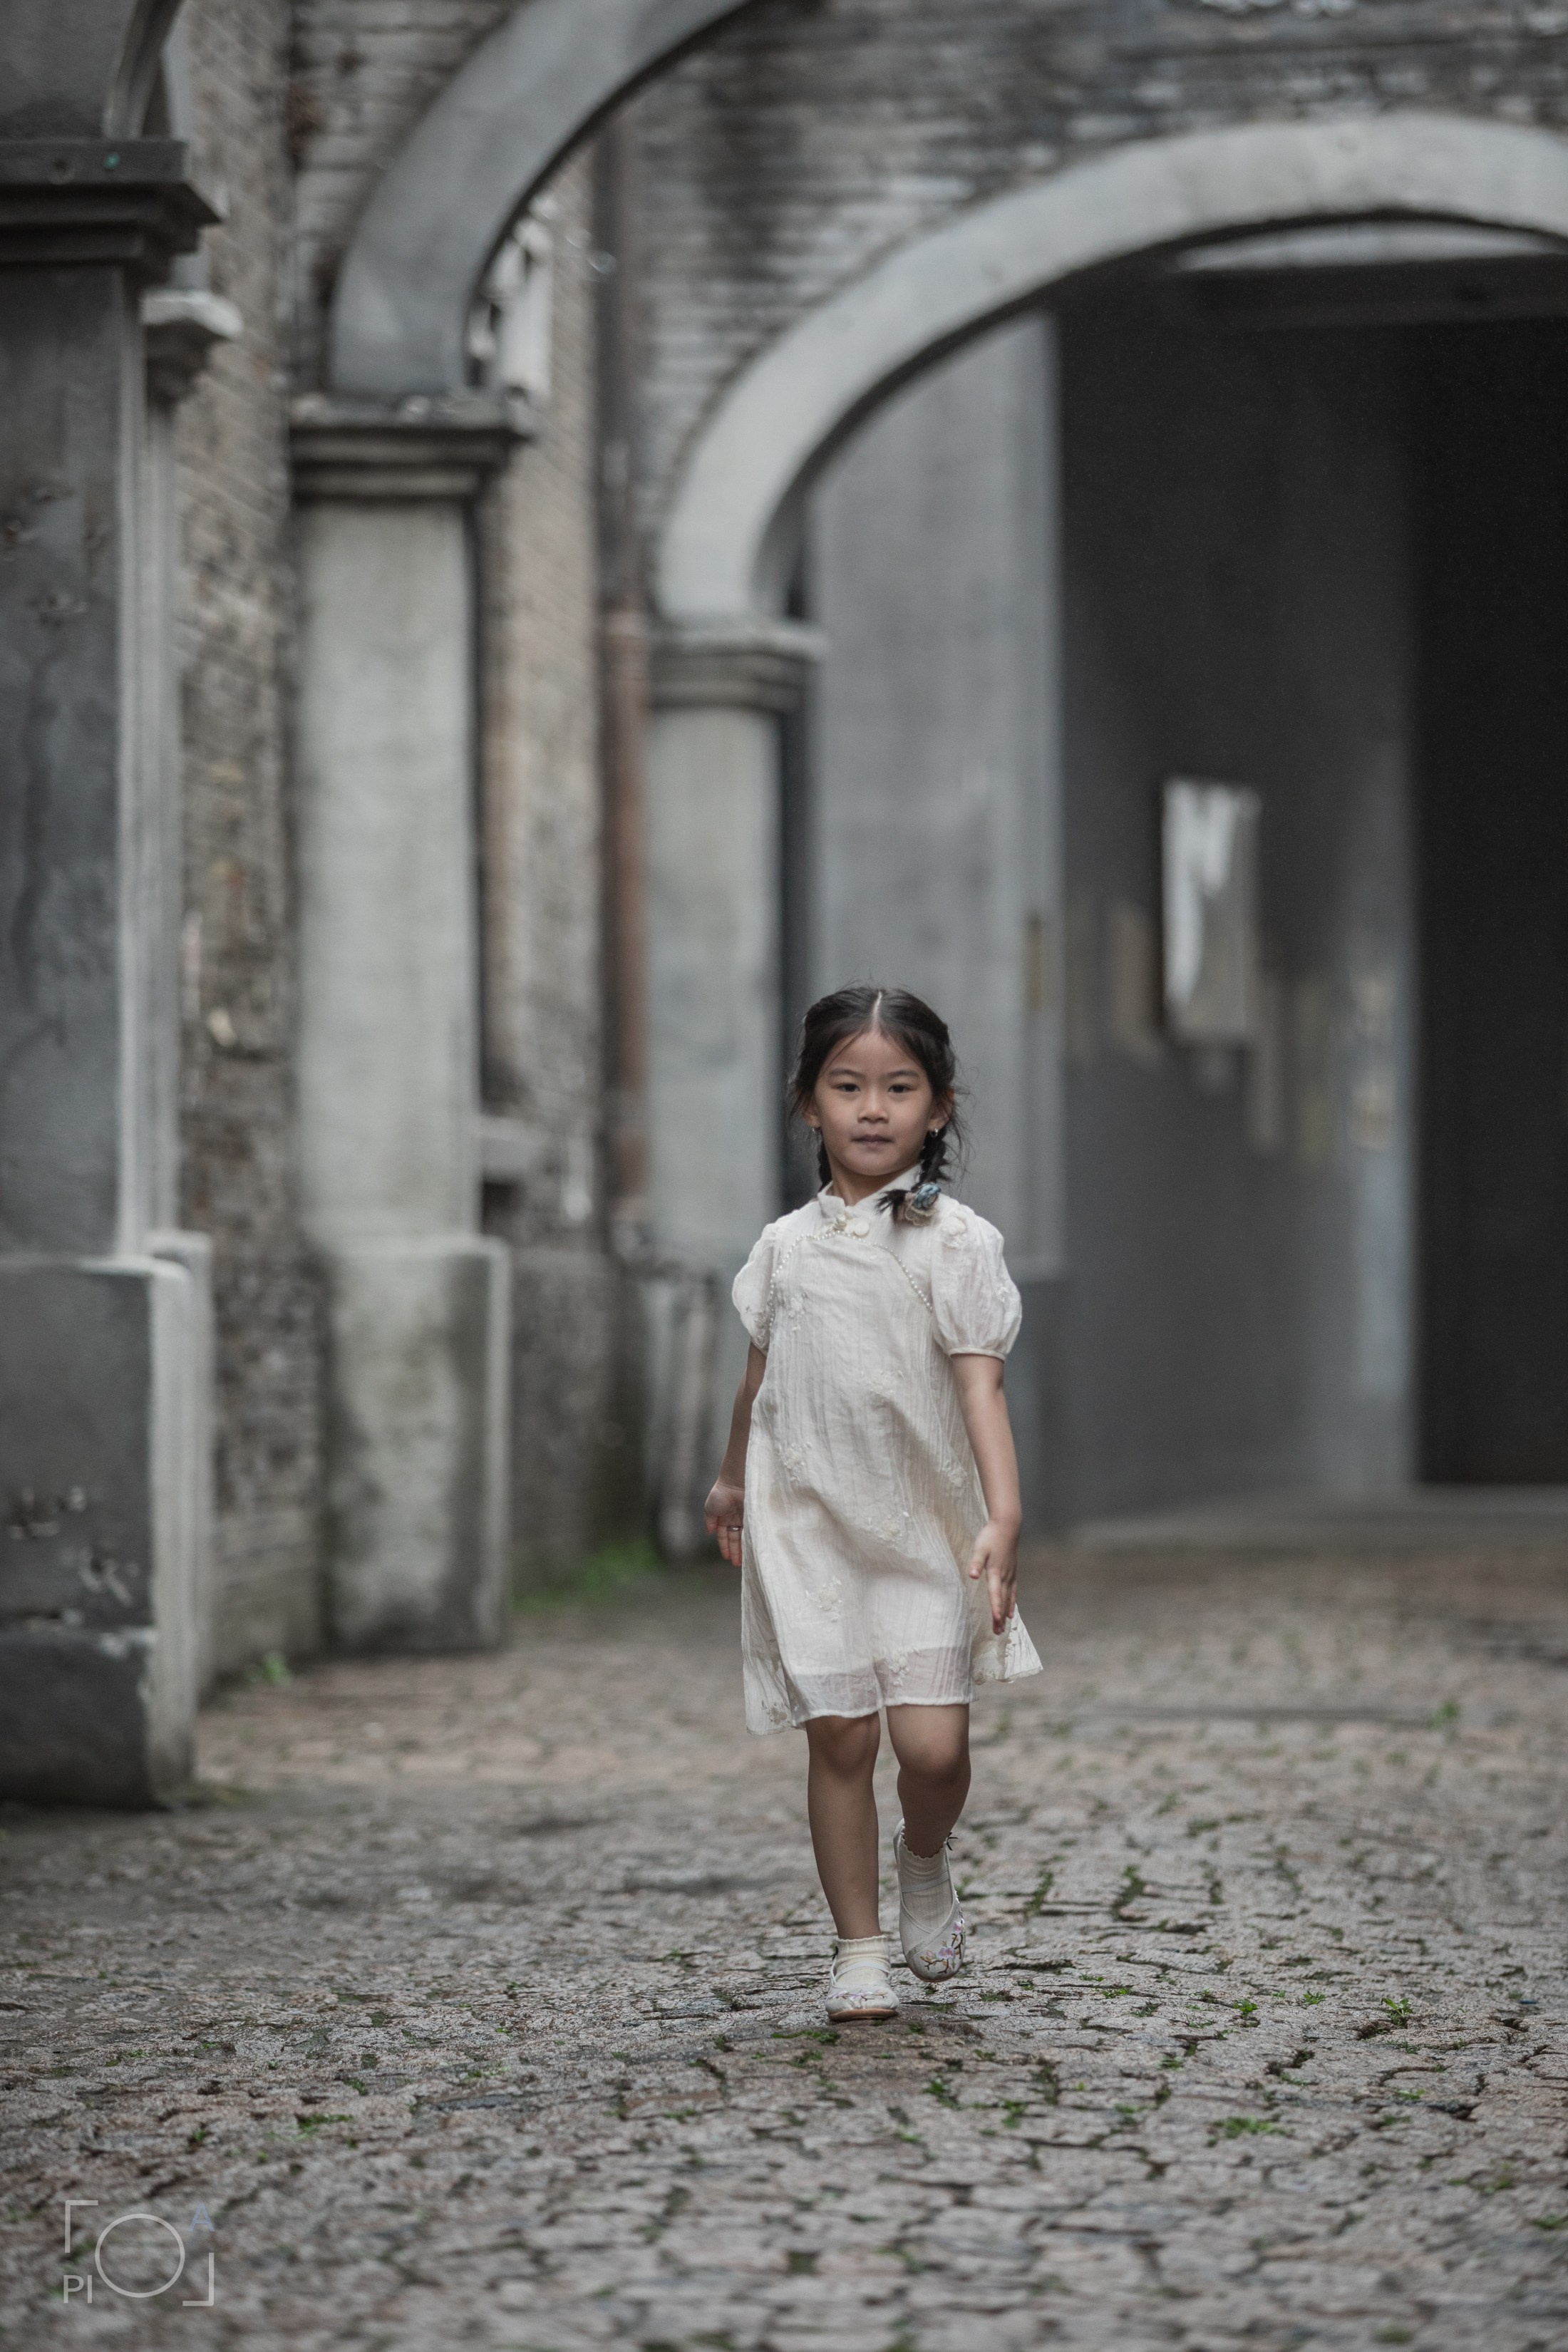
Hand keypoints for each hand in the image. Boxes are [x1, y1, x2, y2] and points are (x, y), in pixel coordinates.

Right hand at [704, 1476, 744, 1567]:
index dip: (725, 1547)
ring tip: (744, 1561)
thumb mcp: (710, 1508)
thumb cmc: (721, 1493)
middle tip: (736, 1564)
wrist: (735, 1482)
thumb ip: (709, 1521)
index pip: (724, 1536)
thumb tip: (710, 1533)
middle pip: (735, 1538)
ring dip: (743, 1549)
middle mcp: (734, 1518)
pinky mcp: (754, 1515)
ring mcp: (745, 1517)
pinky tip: (750, 1550)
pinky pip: (751, 1531)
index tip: (727, 1558)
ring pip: (743, 1537)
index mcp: (723, 1517)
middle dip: (735, 1551)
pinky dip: (750, 1540)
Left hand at [967, 1517, 1018, 1634]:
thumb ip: (976, 1563)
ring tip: (1004, 1626)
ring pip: (1009, 1597)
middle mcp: (1005, 1576)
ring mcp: (1010, 1574)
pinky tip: (1011, 1609)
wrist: (1007, 1526)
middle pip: (1003, 1600)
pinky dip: (1012, 1602)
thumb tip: (972, 1575)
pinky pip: (1013, 1591)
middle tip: (998, 1632)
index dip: (996, 1608)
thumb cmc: (991, 1537)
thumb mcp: (980, 1548)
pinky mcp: (1012, 1572)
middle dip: (1000, 1617)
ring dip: (1006, 1612)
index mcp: (996, 1572)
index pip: (995, 1594)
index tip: (997, 1621)